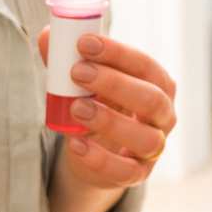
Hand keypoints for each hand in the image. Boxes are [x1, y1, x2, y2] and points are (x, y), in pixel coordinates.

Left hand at [37, 28, 174, 188]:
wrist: (94, 151)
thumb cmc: (97, 105)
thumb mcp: (84, 82)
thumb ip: (67, 60)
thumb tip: (48, 37)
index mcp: (158, 85)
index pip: (146, 66)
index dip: (118, 53)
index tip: (84, 43)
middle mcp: (164, 115)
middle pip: (152, 99)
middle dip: (115, 83)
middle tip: (77, 72)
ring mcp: (154, 148)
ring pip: (146, 138)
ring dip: (110, 120)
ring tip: (76, 108)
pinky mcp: (137, 174)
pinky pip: (126, 172)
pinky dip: (100, 159)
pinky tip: (76, 144)